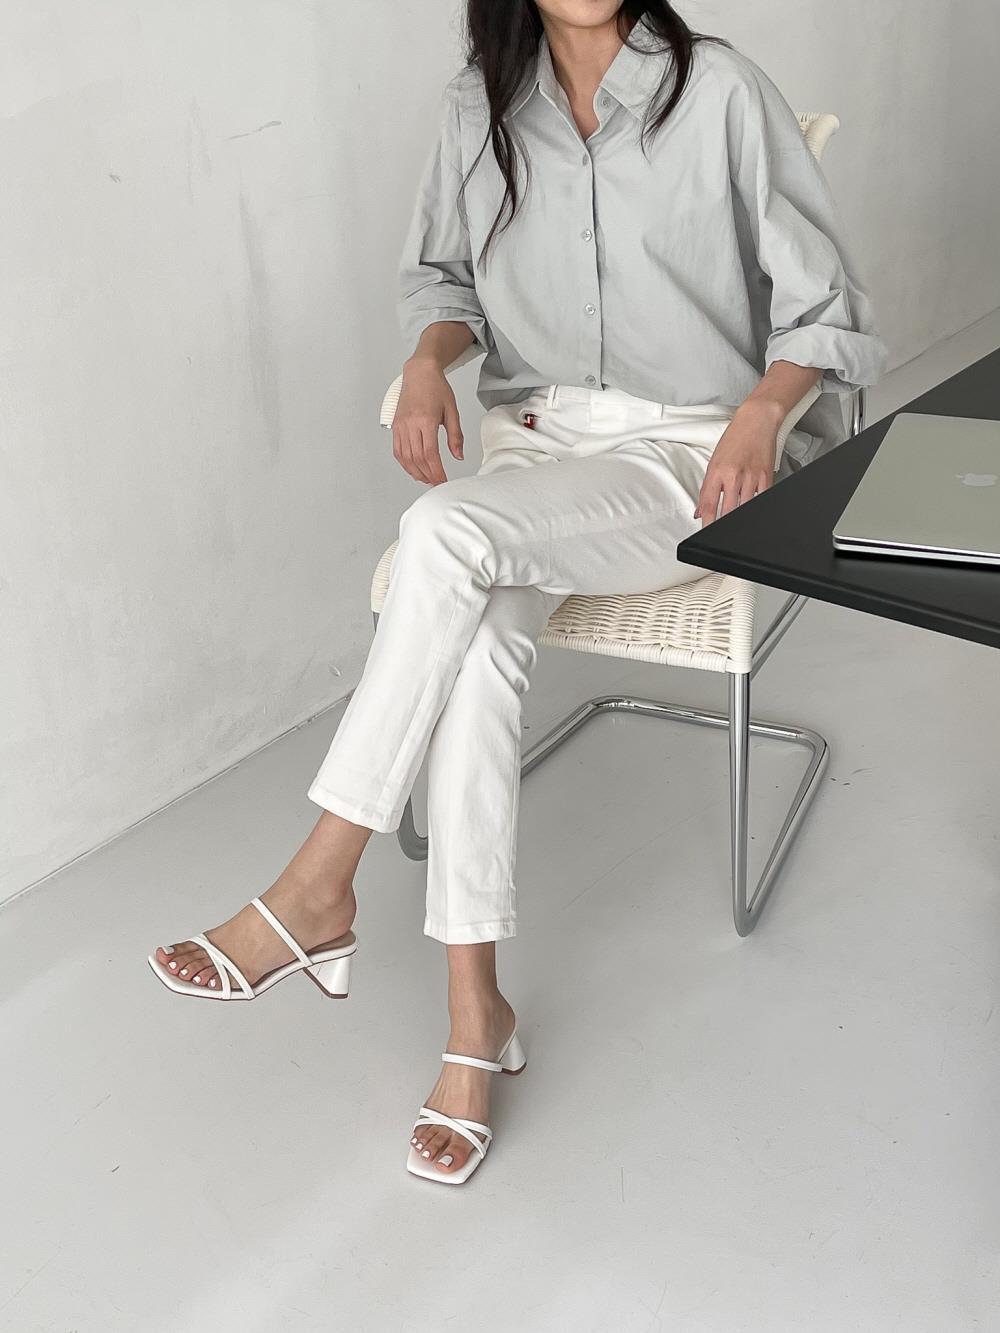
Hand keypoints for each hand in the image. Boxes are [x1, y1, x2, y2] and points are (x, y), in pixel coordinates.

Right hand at [392, 356, 463, 484]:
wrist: (419, 373)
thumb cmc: (436, 388)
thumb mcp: (452, 411)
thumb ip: (455, 436)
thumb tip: (458, 456)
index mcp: (425, 420)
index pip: (430, 454)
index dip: (436, 471)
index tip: (443, 480)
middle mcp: (410, 424)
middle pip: (417, 458)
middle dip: (427, 475)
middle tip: (437, 483)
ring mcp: (401, 426)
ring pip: (405, 457)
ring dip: (415, 472)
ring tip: (426, 479)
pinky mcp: (396, 426)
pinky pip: (397, 450)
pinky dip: (405, 463)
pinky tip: (414, 469)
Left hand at [694, 402, 781, 525]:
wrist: (757, 420)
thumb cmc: (735, 437)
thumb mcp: (714, 460)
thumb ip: (707, 487)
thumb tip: (700, 510)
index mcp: (717, 471)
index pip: (708, 504)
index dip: (706, 523)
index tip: (705, 532)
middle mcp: (733, 476)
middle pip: (727, 511)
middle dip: (722, 524)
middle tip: (719, 532)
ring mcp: (751, 478)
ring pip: (743, 508)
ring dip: (737, 517)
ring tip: (733, 523)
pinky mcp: (766, 477)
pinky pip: (759, 499)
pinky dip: (752, 506)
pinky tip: (748, 508)